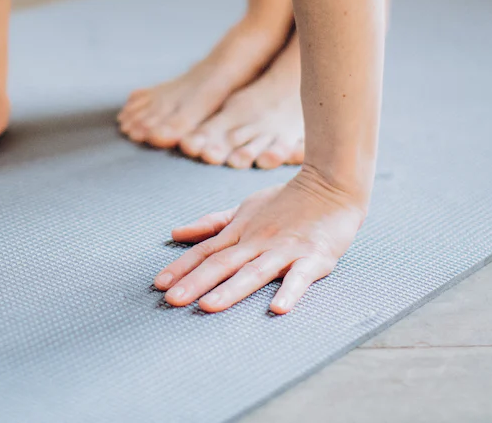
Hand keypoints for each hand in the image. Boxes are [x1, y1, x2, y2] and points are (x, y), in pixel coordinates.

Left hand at [153, 167, 367, 313]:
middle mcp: (258, 241)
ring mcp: (285, 250)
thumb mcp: (245, 208)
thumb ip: (212, 223)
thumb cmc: (287, 200)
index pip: (205, 251)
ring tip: (210, 306)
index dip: (181, 267)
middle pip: (223, 264)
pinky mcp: (315, 257)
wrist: (332, 184)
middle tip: (172, 300)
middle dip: (196, 282)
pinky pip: (301, 276)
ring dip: (231, 289)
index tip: (159, 284)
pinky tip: (277, 308)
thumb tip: (176, 233)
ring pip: (254, 272)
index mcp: (241, 232)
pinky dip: (290, 291)